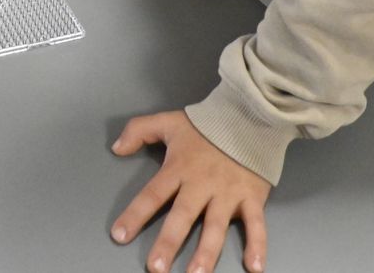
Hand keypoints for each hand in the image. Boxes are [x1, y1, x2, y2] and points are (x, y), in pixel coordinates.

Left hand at [110, 112, 269, 272]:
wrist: (249, 116)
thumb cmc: (208, 124)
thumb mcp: (168, 121)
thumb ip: (138, 131)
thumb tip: (116, 148)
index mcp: (179, 168)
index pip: (153, 194)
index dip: (135, 215)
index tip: (119, 235)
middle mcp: (202, 184)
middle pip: (182, 217)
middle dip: (169, 242)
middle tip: (156, 267)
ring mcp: (228, 193)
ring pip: (215, 227)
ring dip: (206, 253)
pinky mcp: (252, 197)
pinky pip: (256, 225)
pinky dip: (257, 246)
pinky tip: (253, 268)